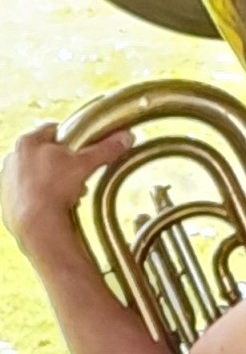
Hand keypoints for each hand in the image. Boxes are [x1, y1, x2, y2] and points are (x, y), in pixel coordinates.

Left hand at [1, 125, 131, 253]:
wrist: (36, 224)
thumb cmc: (56, 188)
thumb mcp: (87, 164)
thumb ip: (106, 148)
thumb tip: (126, 136)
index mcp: (28, 142)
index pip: (53, 130)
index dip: (71, 138)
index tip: (82, 147)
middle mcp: (12, 157)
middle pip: (44, 151)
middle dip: (62, 160)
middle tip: (79, 171)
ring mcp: (7, 179)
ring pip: (36, 171)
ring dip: (52, 178)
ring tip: (69, 190)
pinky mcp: (6, 199)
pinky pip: (28, 190)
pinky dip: (41, 194)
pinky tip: (55, 202)